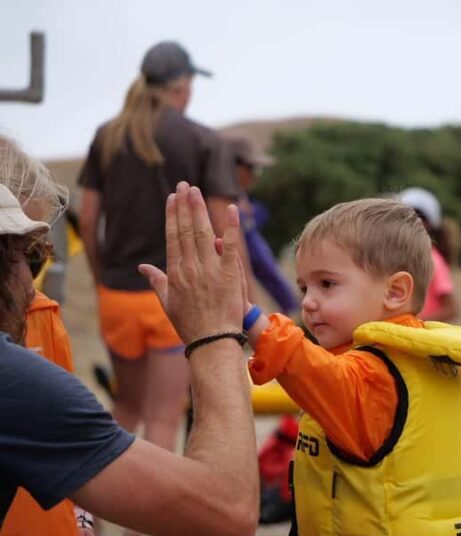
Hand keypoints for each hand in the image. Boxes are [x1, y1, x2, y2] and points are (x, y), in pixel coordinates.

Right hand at [139, 181, 244, 343]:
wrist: (212, 340)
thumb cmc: (190, 324)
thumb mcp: (167, 303)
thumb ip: (157, 281)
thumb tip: (142, 268)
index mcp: (175, 272)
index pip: (173, 237)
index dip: (173, 215)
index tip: (173, 199)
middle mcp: (190, 267)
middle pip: (186, 229)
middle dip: (185, 205)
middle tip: (185, 185)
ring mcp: (210, 269)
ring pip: (203, 233)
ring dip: (200, 210)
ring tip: (197, 191)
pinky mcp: (229, 274)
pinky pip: (230, 245)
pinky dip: (231, 226)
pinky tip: (231, 209)